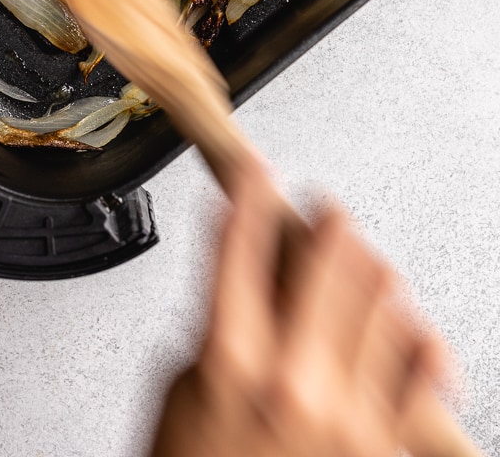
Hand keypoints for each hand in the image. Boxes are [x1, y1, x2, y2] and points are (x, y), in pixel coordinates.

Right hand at [148, 157, 448, 456]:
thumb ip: (213, 323)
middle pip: (333, 256)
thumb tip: (239, 266)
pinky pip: (424, 367)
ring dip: (368, 270)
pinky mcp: (386, 448)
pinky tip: (404, 327)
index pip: (242, 244)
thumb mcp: (177, 391)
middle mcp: (296, 380)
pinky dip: (417, 337)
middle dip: (328, 221)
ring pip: (384, 295)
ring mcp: (349, 414)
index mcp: (230, 359)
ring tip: (357, 266)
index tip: (255, 172)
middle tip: (324, 212)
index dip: (251, 193)